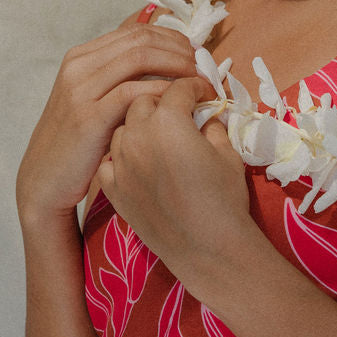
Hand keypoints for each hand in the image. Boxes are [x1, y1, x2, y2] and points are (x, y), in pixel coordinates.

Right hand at [16, 17, 196, 225]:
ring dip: (178, 67)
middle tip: (207, 69)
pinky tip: (182, 104)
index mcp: (83, 57)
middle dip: (182, 50)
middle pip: (143, 39)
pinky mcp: (88, 115)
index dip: (175, 40)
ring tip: (202, 84)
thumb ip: (123, 81)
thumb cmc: (80, 143)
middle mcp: (80, 65)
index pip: (137, 31)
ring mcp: (81, 88)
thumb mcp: (97, 102)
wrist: (45, 178)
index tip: (199, 56)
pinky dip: (164, 93)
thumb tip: (169, 67)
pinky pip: (134, 91)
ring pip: (141, 57)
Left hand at [98, 75, 254, 294]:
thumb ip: (213, 127)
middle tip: (181, 113)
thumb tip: (207, 117)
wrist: (207, 249)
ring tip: (158, 137)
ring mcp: (120, 162)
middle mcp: (137, 135)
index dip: (195, 87)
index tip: (206, 94)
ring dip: (139, 126)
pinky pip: (110, 160)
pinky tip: (138, 162)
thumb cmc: (224, 198)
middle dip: (162, 101)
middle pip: (143, 100)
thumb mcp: (227, 153)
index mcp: (168, 120)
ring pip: (122, 128)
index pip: (178, 88)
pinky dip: (122, 156)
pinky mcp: (113, 189)